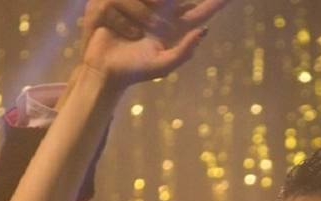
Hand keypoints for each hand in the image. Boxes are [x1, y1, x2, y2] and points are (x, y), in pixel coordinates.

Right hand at [80, 0, 233, 88]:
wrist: (106, 74)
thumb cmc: (135, 71)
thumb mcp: (162, 65)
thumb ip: (184, 51)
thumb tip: (203, 31)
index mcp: (173, 26)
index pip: (199, 11)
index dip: (214, 4)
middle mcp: (157, 12)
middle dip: (165, 2)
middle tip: (156, 25)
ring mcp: (134, 5)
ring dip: (142, 17)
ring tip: (136, 34)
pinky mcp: (112, 4)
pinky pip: (122, 2)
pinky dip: (124, 21)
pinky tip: (121, 32)